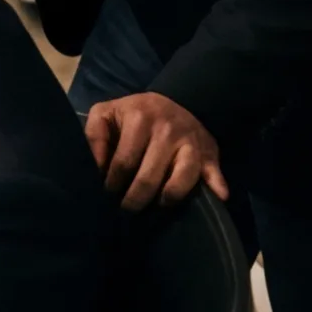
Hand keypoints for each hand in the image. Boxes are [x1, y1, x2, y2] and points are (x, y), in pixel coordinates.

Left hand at [87, 91, 228, 209]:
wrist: (177, 100)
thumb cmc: (134, 113)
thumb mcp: (106, 113)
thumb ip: (94, 136)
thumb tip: (95, 167)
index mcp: (139, 119)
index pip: (123, 162)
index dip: (113, 183)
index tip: (107, 195)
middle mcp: (167, 131)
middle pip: (150, 176)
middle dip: (136, 199)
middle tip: (127, 211)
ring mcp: (191, 143)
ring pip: (183, 177)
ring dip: (169, 197)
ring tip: (158, 207)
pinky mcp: (210, 153)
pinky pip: (214, 172)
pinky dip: (216, 186)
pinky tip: (217, 197)